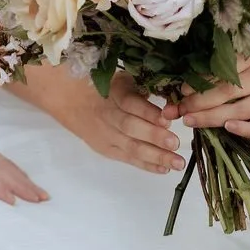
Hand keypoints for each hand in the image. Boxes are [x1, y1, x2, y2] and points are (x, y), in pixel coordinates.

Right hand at [61, 74, 185, 174]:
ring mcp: (107, 135)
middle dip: (153, 136)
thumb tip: (174, 103)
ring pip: (131, 147)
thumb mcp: (123, 81)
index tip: (166, 119)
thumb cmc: (107, 88)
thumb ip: (145, 89)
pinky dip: (146, 165)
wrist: (72, 102)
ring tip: (177, 163)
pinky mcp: (107, 149)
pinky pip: (128, 158)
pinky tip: (164, 169)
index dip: (148, 112)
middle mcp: (110, 115)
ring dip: (155, 156)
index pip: (131, 103)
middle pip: (130, 127)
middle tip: (175, 143)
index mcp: (115, 93)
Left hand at [161, 59, 249, 138]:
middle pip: (229, 91)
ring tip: (191, 120)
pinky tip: (227, 127)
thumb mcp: (217, 71)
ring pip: (241, 109)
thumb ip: (195, 83)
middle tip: (181, 110)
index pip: (223, 69)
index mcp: (247, 58)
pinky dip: (244, 130)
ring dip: (212, 117)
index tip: (182, 90)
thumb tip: (169, 107)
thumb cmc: (231, 73)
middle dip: (200, 102)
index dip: (201, 81)